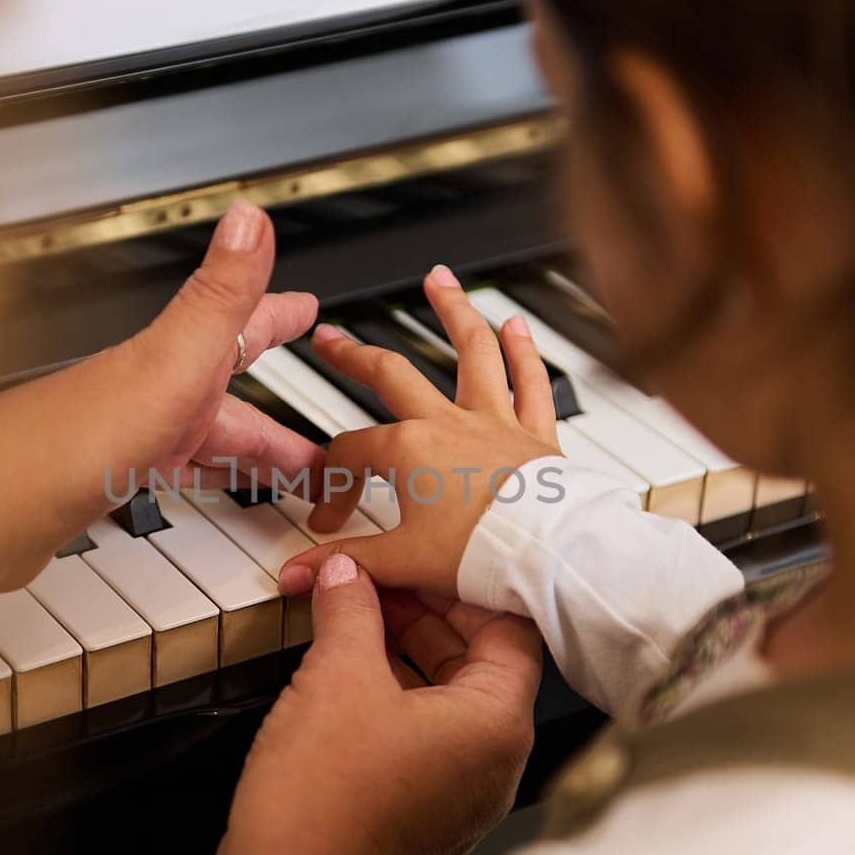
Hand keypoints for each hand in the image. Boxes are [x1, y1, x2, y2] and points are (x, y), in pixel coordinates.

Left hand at [0, 201, 322, 594]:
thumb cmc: (66, 441)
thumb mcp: (167, 363)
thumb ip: (215, 295)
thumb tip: (252, 215)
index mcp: (172, 361)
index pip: (239, 327)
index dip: (278, 316)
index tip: (308, 306)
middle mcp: (150, 392)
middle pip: (231, 399)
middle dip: (279, 411)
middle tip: (318, 425)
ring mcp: (126, 438)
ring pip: (205, 441)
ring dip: (247, 453)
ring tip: (286, 472)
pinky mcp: (102, 485)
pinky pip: (170, 477)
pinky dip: (198, 482)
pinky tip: (196, 493)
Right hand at [203, 554, 542, 854]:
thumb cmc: (326, 798)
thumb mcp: (338, 673)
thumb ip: (350, 610)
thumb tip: (346, 576)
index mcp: (497, 723)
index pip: (509, 629)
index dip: (460, 586)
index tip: (420, 564)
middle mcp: (493, 763)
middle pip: (477, 663)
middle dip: (422, 617)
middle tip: (374, 584)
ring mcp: (460, 794)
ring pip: (445, 701)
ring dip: (401, 655)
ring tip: (350, 621)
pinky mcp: (424, 813)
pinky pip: (422, 738)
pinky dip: (392, 699)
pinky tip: (344, 672)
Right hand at [278, 266, 562, 598]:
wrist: (551, 556)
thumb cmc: (486, 556)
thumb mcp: (402, 562)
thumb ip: (349, 562)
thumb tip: (302, 572)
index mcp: (409, 451)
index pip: (350, 455)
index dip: (331, 485)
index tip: (331, 520)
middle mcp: (449, 425)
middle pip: (391, 374)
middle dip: (353, 354)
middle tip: (330, 338)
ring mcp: (493, 423)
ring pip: (471, 351)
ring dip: (453, 311)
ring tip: (439, 281)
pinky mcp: (535, 434)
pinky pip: (529, 382)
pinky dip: (523, 351)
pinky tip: (514, 325)